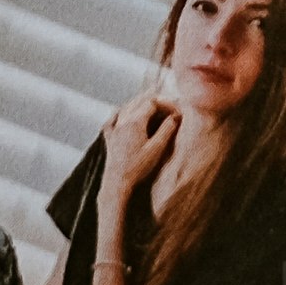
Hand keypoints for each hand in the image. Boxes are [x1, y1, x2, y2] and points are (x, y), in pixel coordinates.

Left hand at [101, 95, 180, 227]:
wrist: (117, 183)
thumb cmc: (138, 168)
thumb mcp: (157, 149)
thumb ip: (167, 130)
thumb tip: (175, 116)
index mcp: (135, 121)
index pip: (152, 103)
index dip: (166, 104)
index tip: (176, 112)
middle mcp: (123, 121)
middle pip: (139, 102)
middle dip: (154, 101)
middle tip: (167, 107)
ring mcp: (114, 129)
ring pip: (126, 108)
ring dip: (139, 104)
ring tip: (150, 106)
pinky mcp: (109, 138)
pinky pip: (112, 119)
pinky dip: (120, 113)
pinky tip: (122, 114)